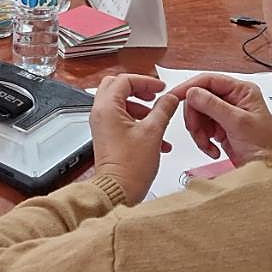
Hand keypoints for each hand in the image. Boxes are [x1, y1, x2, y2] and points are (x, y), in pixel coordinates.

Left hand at [90, 74, 180, 204]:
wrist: (118, 191)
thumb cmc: (130, 167)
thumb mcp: (153, 132)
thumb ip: (163, 110)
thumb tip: (170, 98)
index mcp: (108, 107)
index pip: (124, 80)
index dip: (145, 81)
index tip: (160, 88)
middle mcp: (100, 114)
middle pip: (117, 87)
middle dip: (139, 89)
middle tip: (154, 95)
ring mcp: (102, 125)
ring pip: (120, 103)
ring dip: (140, 107)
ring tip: (157, 116)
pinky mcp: (107, 136)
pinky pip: (121, 119)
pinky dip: (137, 121)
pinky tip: (156, 136)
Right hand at [168, 73, 271, 165]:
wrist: (271, 170)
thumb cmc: (266, 147)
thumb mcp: (238, 123)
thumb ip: (213, 106)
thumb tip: (192, 92)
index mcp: (241, 90)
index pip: (208, 81)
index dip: (189, 88)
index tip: (174, 97)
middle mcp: (232, 99)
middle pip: (198, 98)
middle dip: (195, 117)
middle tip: (197, 131)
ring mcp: (225, 114)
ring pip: (197, 114)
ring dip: (198, 132)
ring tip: (208, 144)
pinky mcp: (220, 128)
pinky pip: (201, 128)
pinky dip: (202, 140)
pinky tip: (213, 149)